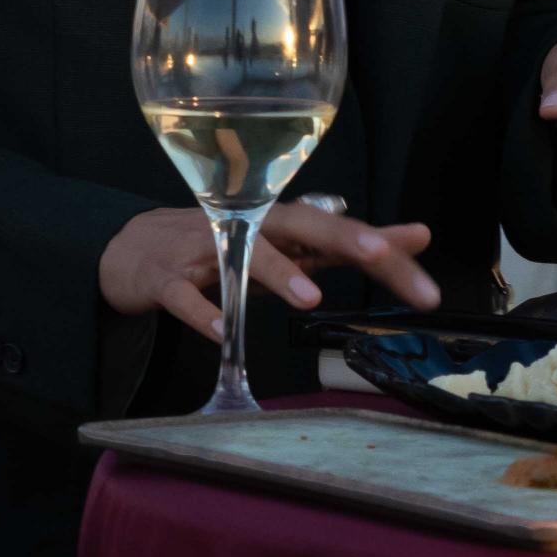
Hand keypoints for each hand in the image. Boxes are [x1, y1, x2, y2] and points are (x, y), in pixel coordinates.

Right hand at [98, 196, 438, 342]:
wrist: (132, 249)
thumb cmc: (222, 246)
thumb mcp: (288, 245)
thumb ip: (346, 244)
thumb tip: (415, 237)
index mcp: (281, 224)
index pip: (339, 229)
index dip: (381, 242)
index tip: (423, 251)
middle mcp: (248, 228)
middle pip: (301, 226)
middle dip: (343, 237)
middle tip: (380, 252)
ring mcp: (205, 250)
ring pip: (244, 256)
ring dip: (277, 274)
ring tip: (310, 297)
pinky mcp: (166, 278)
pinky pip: (185, 297)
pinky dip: (204, 314)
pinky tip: (224, 332)